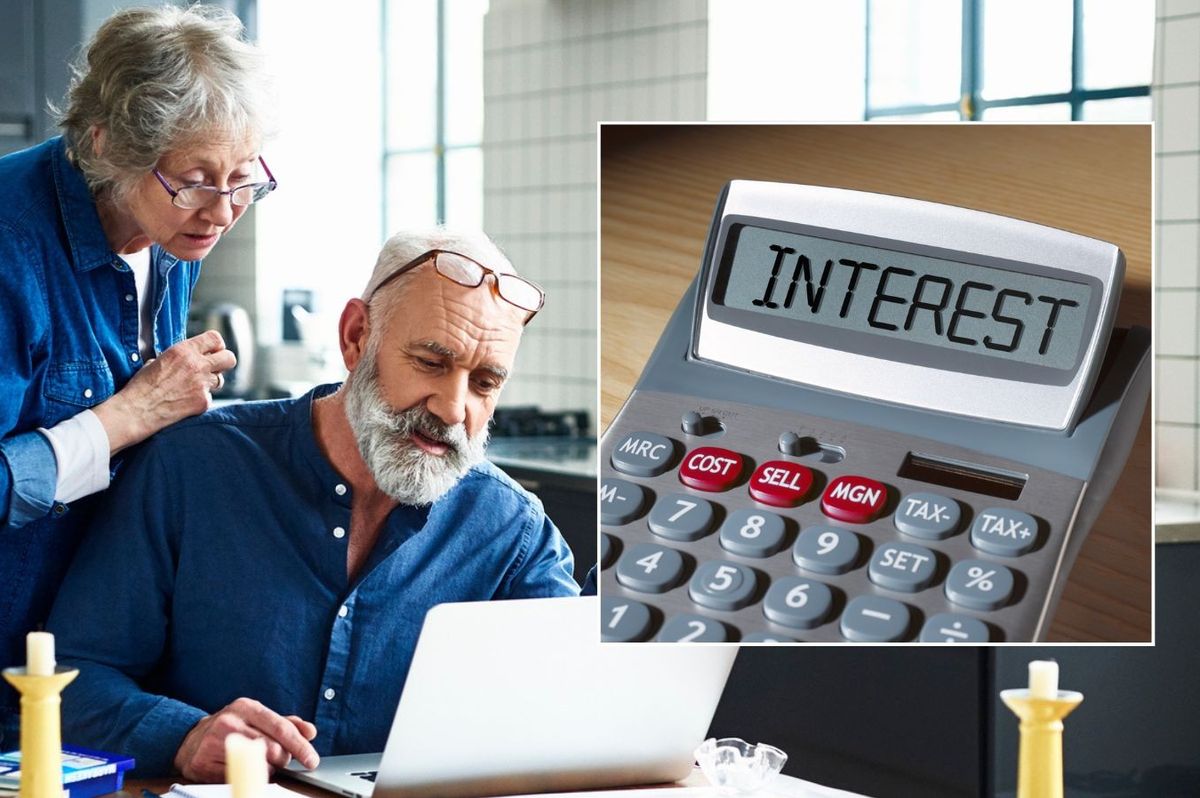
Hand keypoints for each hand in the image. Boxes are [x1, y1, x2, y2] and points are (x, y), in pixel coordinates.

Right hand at [93, 330, 236, 453]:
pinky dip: (200, 400)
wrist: (136, 410)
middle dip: (224, 362)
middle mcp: (197, 365)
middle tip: (215, 368)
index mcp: (184, 350)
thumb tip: (190, 357)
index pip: (215, 338)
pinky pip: (209, 397)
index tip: (213, 351)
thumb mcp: (158, 360)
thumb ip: (180, 357)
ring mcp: (202, 384)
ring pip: (220, 380)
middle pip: (229, 358)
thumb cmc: (142, 386)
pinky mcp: (203, 402)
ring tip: (191, 387)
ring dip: (210, 383)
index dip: (216, 345)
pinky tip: (184, 402)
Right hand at [173, 697, 319, 781]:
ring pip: (256, 764)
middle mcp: (230, 721)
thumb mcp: (258, 718)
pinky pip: (236, 776)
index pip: (281, 728)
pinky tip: (241, 767)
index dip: (300, 746)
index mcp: (247, 707)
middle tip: (280, 760)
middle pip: (272, 748)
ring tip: (259, 762)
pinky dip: (245, 776)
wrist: (190, 739)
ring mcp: (214, 742)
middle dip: (283, 759)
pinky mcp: (202, 763)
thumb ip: (286, 724)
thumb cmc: (232, 728)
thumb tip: (310, 732)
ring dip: (266, 768)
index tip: (312, 760)